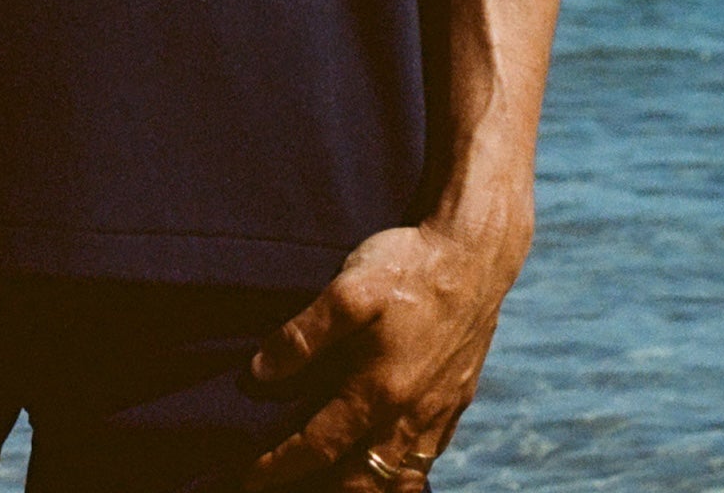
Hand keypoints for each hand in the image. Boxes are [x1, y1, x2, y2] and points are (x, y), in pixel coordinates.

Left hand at [240, 218, 520, 488]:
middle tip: (284, 487)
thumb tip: (259, 375)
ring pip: (397, 478)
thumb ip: (303, 336)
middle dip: (322, 489)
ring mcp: (438, 414)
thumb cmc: (407, 267)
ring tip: (328, 483)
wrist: (474, 255)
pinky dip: (399, 475)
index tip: (250, 477)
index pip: (321, 446)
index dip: (281, 465)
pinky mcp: (457, 404)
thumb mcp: (347, 289)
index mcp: (380, 390)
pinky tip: (380, 464)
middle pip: (361, 480)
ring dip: (361, 488)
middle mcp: (411, 415)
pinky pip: (426, 460)